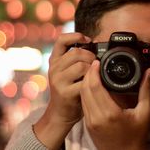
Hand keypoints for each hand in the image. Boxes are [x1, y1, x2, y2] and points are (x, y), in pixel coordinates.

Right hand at [34, 32, 94, 148]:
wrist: (61, 113)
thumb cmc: (69, 89)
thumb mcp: (68, 71)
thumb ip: (75, 58)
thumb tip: (94, 44)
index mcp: (54, 60)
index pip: (61, 40)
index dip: (75, 36)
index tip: (87, 40)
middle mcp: (54, 68)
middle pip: (77, 52)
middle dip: (91, 56)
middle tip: (95, 64)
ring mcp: (58, 80)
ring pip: (81, 65)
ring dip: (92, 69)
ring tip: (94, 75)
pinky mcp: (65, 92)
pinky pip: (84, 81)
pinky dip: (92, 82)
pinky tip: (92, 85)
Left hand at [81, 61, 149, 149]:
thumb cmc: (136, 137)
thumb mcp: (145, 113)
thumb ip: (146, 90)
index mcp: (110, 113)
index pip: (94, 86)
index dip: (94, 71)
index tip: (98, 61)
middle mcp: (96, 117)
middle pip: (85, 88)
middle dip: (87, 73)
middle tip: (94, 63)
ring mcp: (89, 122)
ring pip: (81, 95)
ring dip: (85, 82)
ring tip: (93, 72)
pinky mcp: (87, 124)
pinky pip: (83, 103)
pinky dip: (85, 92)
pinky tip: (92, 86)